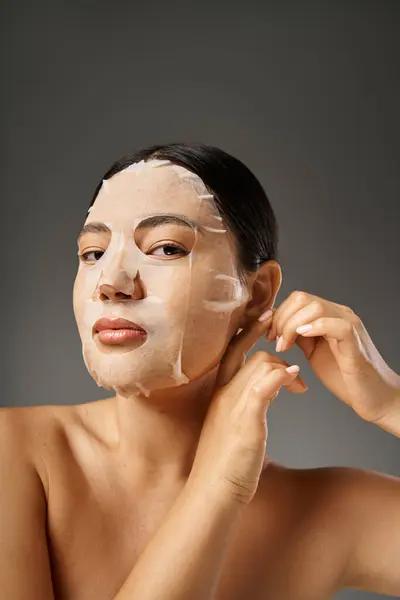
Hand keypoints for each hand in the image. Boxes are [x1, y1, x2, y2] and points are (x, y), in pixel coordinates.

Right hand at [189, 312, 306, 504]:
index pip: (229, 354)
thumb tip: (270, 386)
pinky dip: (281, 377)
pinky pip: (262, 387)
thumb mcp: (234, 427)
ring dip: (282, 365)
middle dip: (258, 331)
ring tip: (299, 383)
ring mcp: (233, 405)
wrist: (212, 490)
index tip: (261, 317)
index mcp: (219, 395)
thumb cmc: (224, 463)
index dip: (245, 333)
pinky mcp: (246, 420)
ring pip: (258, 366)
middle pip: (242, 352)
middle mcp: (223, 395)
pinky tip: (294, 378)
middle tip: (276, 316)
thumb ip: (249, 402)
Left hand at [266, 291, 399, 422]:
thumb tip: (277, 326)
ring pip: (315, 307)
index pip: (298, 299)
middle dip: (281, 318)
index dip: (278, 314)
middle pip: (302, 298)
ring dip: (291, 325)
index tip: (268, 335)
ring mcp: (349, 325)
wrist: (373, 397)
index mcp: (329, 315)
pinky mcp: (355, 341)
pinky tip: (301, 338)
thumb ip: (299, 336)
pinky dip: (314, 327)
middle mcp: (340, 314)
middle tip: (274, 341)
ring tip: (284, 346)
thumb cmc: (344, 377)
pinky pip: (335, 324)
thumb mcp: (313, 352)